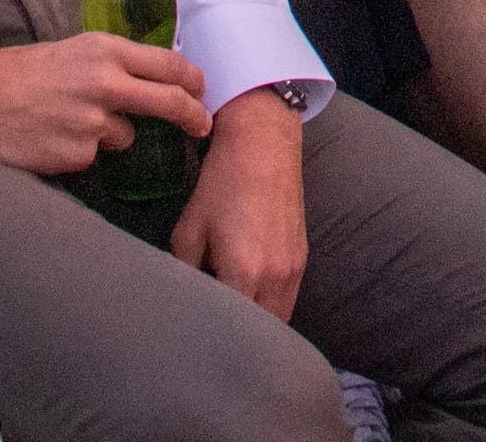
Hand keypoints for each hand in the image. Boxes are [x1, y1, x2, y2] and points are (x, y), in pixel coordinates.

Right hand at [0, 32, 209, 174]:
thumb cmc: (24, 72)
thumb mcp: (75, 51)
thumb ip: (115, 64)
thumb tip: (155, 79)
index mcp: (107, 51)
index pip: (169, 65)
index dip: (193, 81)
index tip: (203, 92)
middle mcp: (106, 84)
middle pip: (169, 102)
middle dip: (193, 116)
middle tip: (202, 126)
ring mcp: (93, 122)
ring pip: (126, 135)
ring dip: (110, 134)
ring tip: (68, 120)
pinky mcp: (78, 154)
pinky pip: (94, 156)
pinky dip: (81, 151)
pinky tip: (53, 137)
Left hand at [173, 89, 311, 317]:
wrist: (263, 144)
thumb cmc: (221, 184)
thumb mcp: (189, 230)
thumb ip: (184, 272)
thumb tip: (183, 299)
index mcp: (245, 272)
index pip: (230, 328)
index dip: (211, 338)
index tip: (195, 341)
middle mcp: (276, 276)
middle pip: (260, 333)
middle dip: (237, 339)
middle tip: (213, 338)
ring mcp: (295, 268)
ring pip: (279, 320)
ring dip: (258, 327)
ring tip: (231, 323)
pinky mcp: (302, 258)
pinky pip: (288, 299)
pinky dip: (271, 308)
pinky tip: (250, 300)